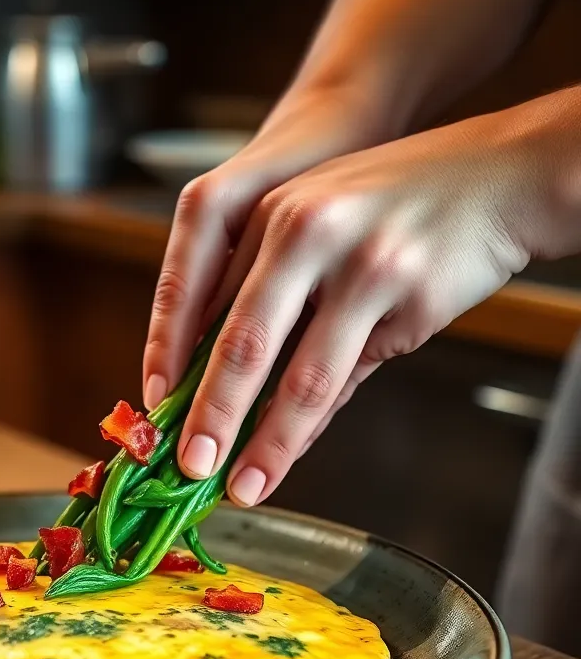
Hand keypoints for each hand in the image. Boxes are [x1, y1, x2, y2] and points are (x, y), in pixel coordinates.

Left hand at [148, 88, 580, 506]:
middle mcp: (305, 231)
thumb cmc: (399, 205)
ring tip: (244, 484)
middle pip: (241, 342)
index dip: (173, 360)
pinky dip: (323, 416)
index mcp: (270, 214)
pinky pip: (356, 374)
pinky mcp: (409, 296)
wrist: (500, 174)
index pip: (202, 299)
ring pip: (302, 376)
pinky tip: (296, 446)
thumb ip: (282, 301)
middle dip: (210, 413)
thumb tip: (241, 379)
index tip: (158, 410)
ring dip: (268, 441)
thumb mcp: (323, 229)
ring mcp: (360, 264)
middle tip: (188, 466)